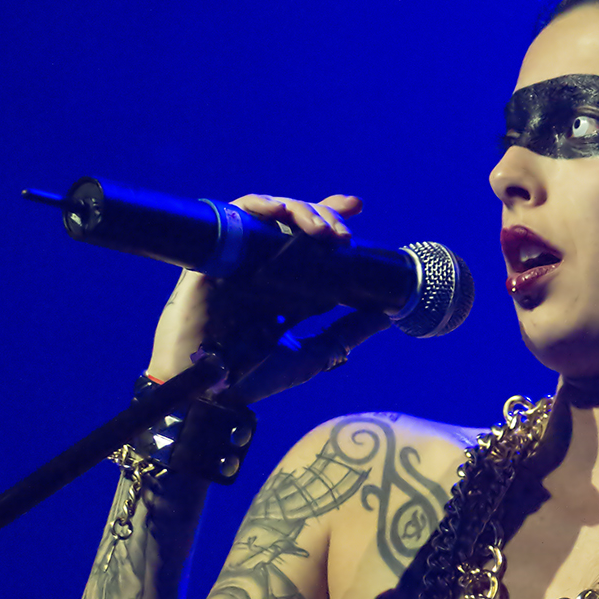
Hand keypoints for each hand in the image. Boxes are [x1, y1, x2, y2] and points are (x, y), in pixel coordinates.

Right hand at [145, 192, 390, 400]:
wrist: (213, 391)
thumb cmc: (253, 377)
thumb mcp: (312, 355)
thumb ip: (345, 335)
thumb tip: (385, 316)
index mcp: (282, 282)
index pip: (307, 239)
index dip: (328, 216)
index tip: (356, 209)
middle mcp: (261, 264)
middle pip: (293, 220)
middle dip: (323, 215)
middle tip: (344, 235)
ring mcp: (238, 257)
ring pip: (269, 211)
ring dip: (299, 210)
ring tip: (322, 229)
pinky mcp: (215, 254)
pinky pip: (235, 215)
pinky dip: (259, 206)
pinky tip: (281, 212)